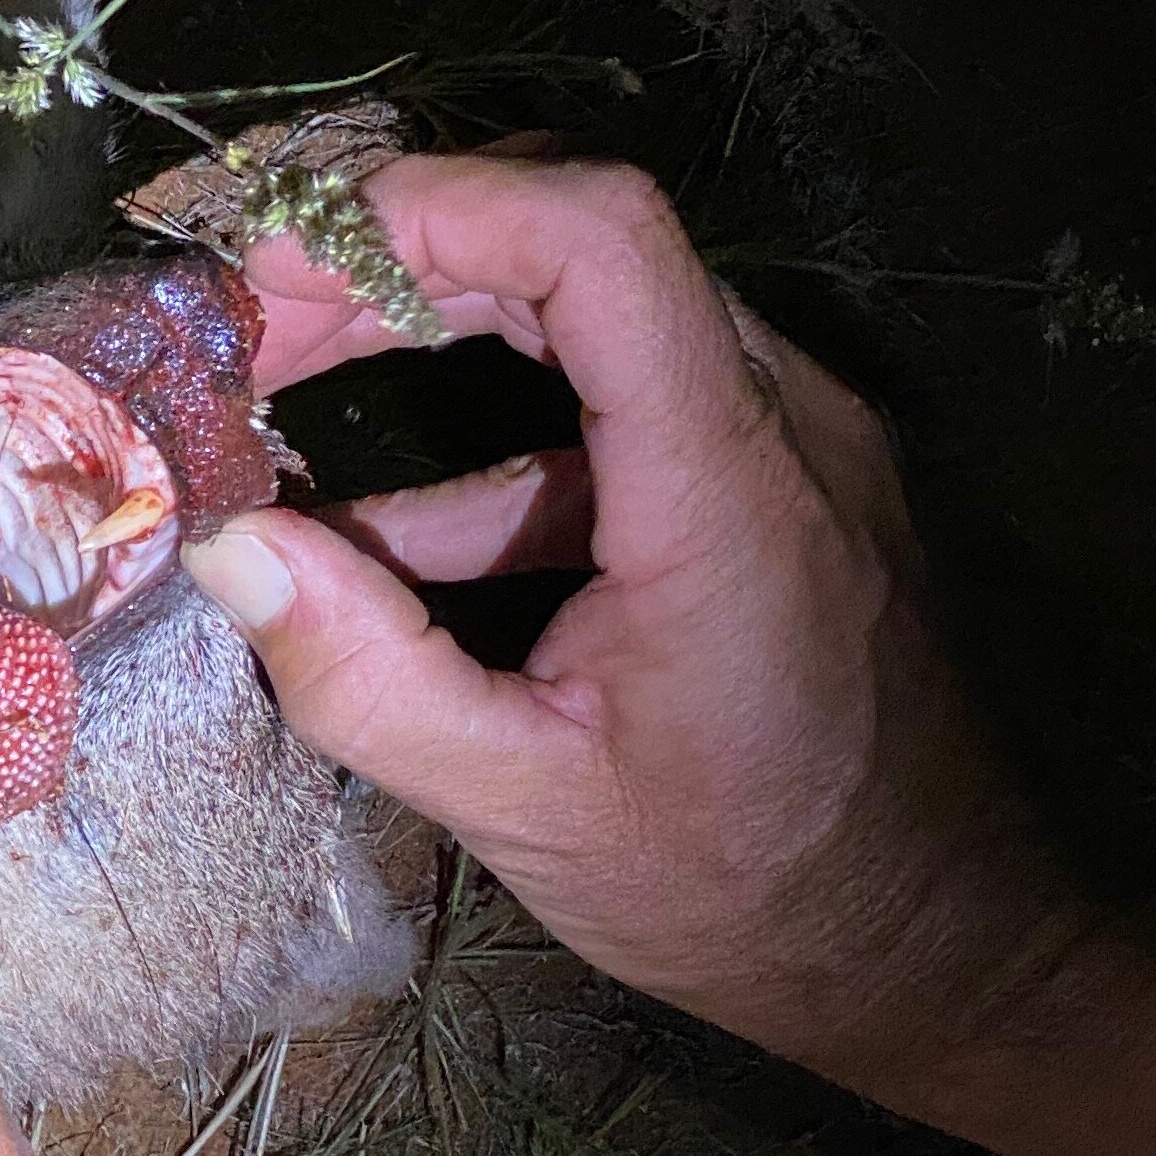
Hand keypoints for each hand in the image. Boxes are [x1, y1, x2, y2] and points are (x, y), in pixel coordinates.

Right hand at [195, 154, 1155, 1155]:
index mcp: (728, 487)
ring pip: (601, 316)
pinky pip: (625, 408)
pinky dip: (492, 437)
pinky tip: (379, 533)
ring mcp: (790, 449)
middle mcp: (782, 426)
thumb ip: (367, 676)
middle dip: (399, 260)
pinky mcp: (774, 491)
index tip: (288, 252)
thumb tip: (224, 547)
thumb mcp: (526, 805)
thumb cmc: (744, 890)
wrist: (930, 948)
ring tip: (284, 390)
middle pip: (586, 249)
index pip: (599, 243)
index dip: (437, 208)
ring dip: (435, 337)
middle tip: (250, 317)